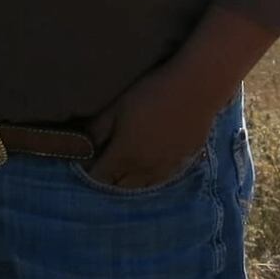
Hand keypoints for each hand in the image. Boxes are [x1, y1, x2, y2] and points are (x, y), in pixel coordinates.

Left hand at [83, 64, 224, 188]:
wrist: (194, 91)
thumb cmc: (150, 95)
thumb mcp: (116, 107)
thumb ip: (98, 129)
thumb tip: (85, 144)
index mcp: (124, 155)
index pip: (100, 176)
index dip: (90, 172)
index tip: (85, 163)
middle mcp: (144, 168)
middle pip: (120, 186)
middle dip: (108, 181)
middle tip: (102, 168)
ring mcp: (165, 168)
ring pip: (142, 187)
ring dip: (129, 183)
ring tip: (122, 172)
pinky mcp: (182, 163)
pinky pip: (161, 180)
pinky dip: (149, 179)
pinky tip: (147, 170)